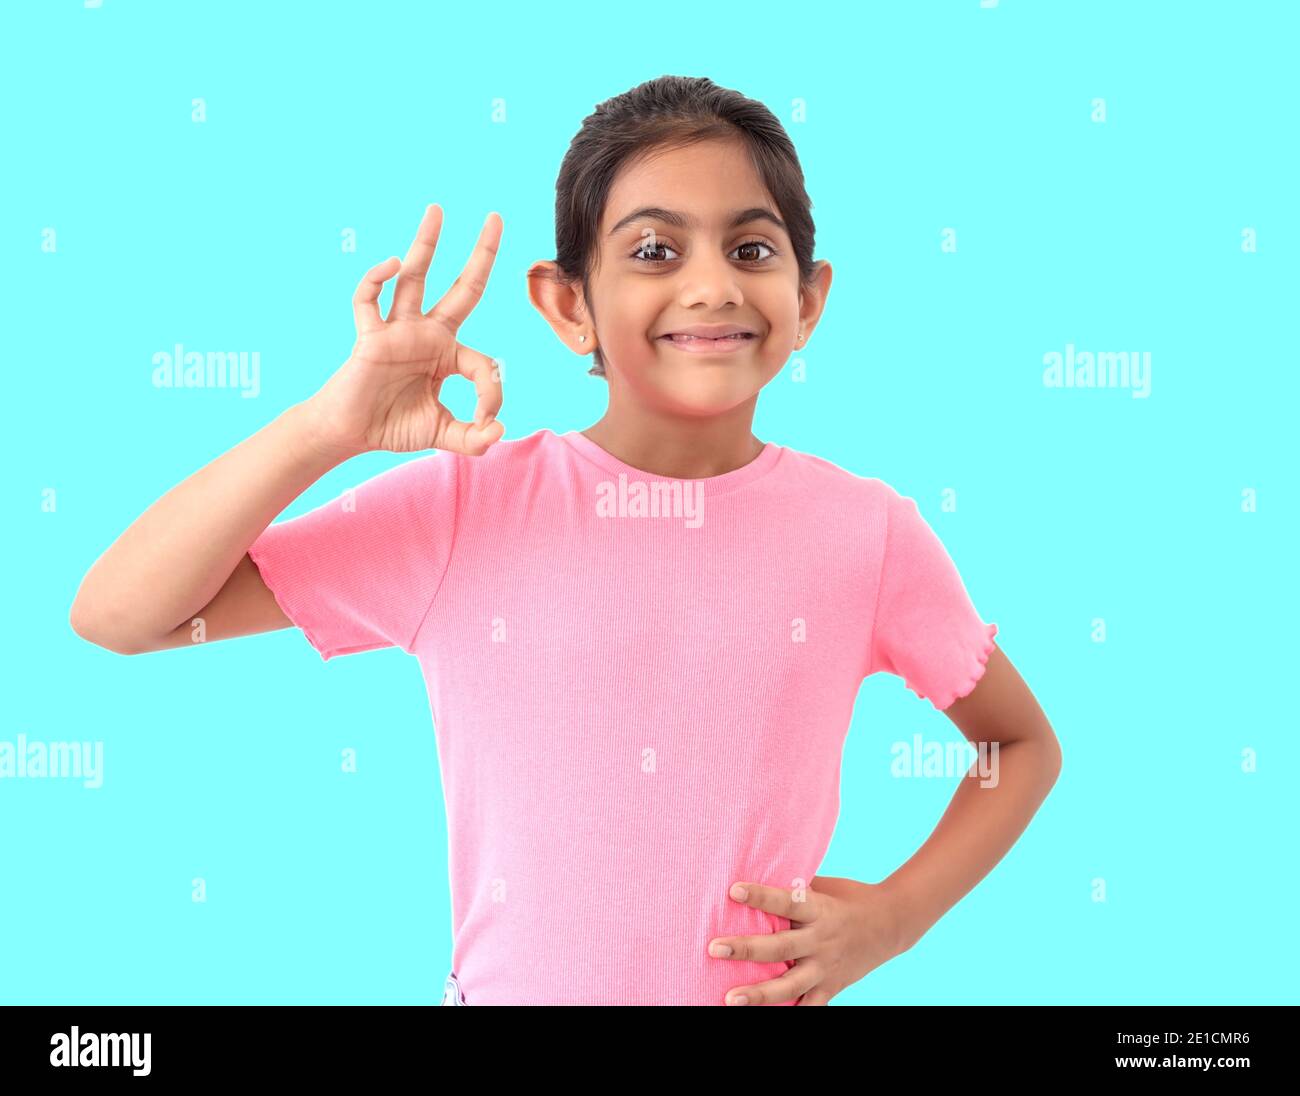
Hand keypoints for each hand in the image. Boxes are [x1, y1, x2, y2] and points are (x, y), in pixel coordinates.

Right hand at [304, 204, 506, 458]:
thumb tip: (498, 430)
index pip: (483, 363)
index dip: (492, 392)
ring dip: (426, 244)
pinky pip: (370, 298)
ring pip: (416, 278)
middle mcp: (427, 334)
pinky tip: (391, 264)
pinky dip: (377, 279)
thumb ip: (473, 438)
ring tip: (437, 210)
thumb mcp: (443, 434)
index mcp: (448, 355)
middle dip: (481, 254)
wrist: (351, 433)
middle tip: (495, 217)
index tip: (486, 420)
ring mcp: (399, 330)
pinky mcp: (370, 335)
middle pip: (463, 288)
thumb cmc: (394, 426)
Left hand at [708, 875, 910, 1004]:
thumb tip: (756, 875)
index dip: (760, 896)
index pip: (786, 901)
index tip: (734, 890)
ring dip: (759, 994)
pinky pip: (809, 1007)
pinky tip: (763, 1018)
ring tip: (731, 999)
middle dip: (746, 949)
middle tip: (715, 948)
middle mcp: (821, 940)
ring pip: (790, 985)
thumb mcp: (825, 887)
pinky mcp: (831, 987)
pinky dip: (791, 1013)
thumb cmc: (850, 897)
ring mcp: (826, 967)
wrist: (892, 924)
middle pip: (781, 947)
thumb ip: (794, 888)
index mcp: (819, 909)